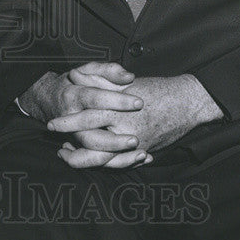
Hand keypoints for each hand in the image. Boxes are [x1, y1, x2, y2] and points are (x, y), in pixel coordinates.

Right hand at [18, 62, 150, 166]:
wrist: (51, 98)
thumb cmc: (77, 82)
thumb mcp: (90, 69)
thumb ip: (109, 71)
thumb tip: (129, 77)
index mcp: (73, 96)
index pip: (94, 99)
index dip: (117, 101)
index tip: (139, 103)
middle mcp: (71, 120)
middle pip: (91, 136)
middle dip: (114, 141)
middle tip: (136, 140)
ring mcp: (75, 137)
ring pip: (92, 155)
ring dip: (119, 157)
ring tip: (143, 154)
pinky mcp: (81, 148)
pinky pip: (98, 162)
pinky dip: (121, 163)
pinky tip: (144, 157)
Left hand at [51, 75, 222, 168]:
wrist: (187, 102)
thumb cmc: (157, 89)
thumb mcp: (125, 82)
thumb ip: (98, 79)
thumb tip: (74, 75)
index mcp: (117, 109)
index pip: (85, 117)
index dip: (67, 121)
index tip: (52, 124)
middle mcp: (124, 128)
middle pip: (90, 141)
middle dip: (71, 145)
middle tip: (58, 146)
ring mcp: (134, 143)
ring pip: (102, 158)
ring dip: (84, 158)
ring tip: (69, 155)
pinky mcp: (143, 151)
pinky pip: (119, 163)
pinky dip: (105, 164)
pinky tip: (95, 161)